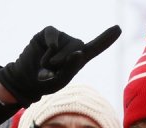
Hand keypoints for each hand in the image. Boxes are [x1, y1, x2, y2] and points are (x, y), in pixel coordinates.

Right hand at [0, 24, 120, 104]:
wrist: (26, 79)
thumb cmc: (47, 81)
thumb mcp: (61, 79)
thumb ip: (71, 68)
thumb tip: (78, 52)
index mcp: (80, 58)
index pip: (96, 47)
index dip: (107, 38)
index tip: (118, 28)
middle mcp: (72, 45)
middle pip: (78, 46)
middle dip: (66, 59)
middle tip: (53, 69)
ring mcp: (60, 38)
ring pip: (64, 43)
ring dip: (54, 57)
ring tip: (46, 65)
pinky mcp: (48, 33)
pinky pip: (52, 34)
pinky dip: (50, 44)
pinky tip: (46, 51)